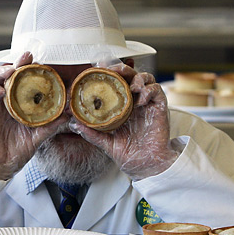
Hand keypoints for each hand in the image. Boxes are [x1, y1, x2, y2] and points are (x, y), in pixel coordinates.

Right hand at [0, 52, 68, 179]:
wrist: (0, 164)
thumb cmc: (16, 150)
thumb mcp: (38, 135)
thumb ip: (51, 124)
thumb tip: (69, 115)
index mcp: (20, 102)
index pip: (26, 80)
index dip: (32, 70)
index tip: (43, 63)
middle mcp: (7, 98)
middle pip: (11, 74)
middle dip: (19, 63)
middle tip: (28, 56)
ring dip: (4, 70)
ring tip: (13, 68)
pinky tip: (0, 91)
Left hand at [69, 61, 178, 180]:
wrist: (145, 166)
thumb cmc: (128, 154)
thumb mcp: (106, 142)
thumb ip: (91, 133)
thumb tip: (74, 124)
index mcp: (123, 106)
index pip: (117, 82)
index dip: (110, 72)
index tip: (99, 67)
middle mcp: (136, 102)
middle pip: (131, 75)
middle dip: (123, 68)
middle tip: (114, 70)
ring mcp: (148, 104)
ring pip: (146, 78)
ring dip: (138, 77)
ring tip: (131, 86)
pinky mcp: (159, 108)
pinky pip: (157, 91)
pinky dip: (149, 91)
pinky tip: (140, 100)